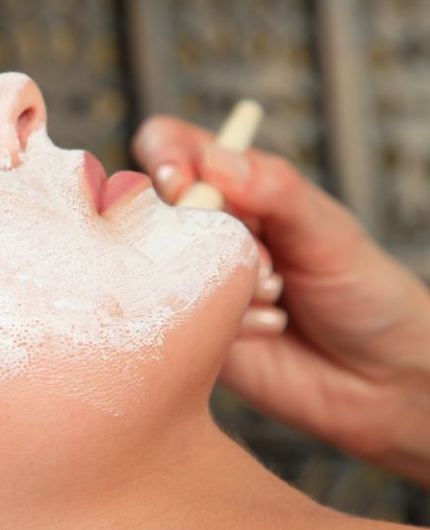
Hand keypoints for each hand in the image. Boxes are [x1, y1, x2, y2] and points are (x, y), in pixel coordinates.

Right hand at [134, 116, 429, 488]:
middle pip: (149, 206)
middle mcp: (202, 231)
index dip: (165, 158)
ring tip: (276, 293)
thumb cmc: (363, 292)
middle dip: (198, 229)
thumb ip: (276, 190)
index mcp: (235, 188)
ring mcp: (189, 282)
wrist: (380, 381)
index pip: (171, 148)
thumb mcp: (328, 232)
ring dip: (222, 279)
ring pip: (159, 265)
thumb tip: (216, 159)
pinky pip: (177, 316)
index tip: (180, 182)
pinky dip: (226, 319)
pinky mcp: (186, 332)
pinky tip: (269, 326)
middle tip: (256, 255)